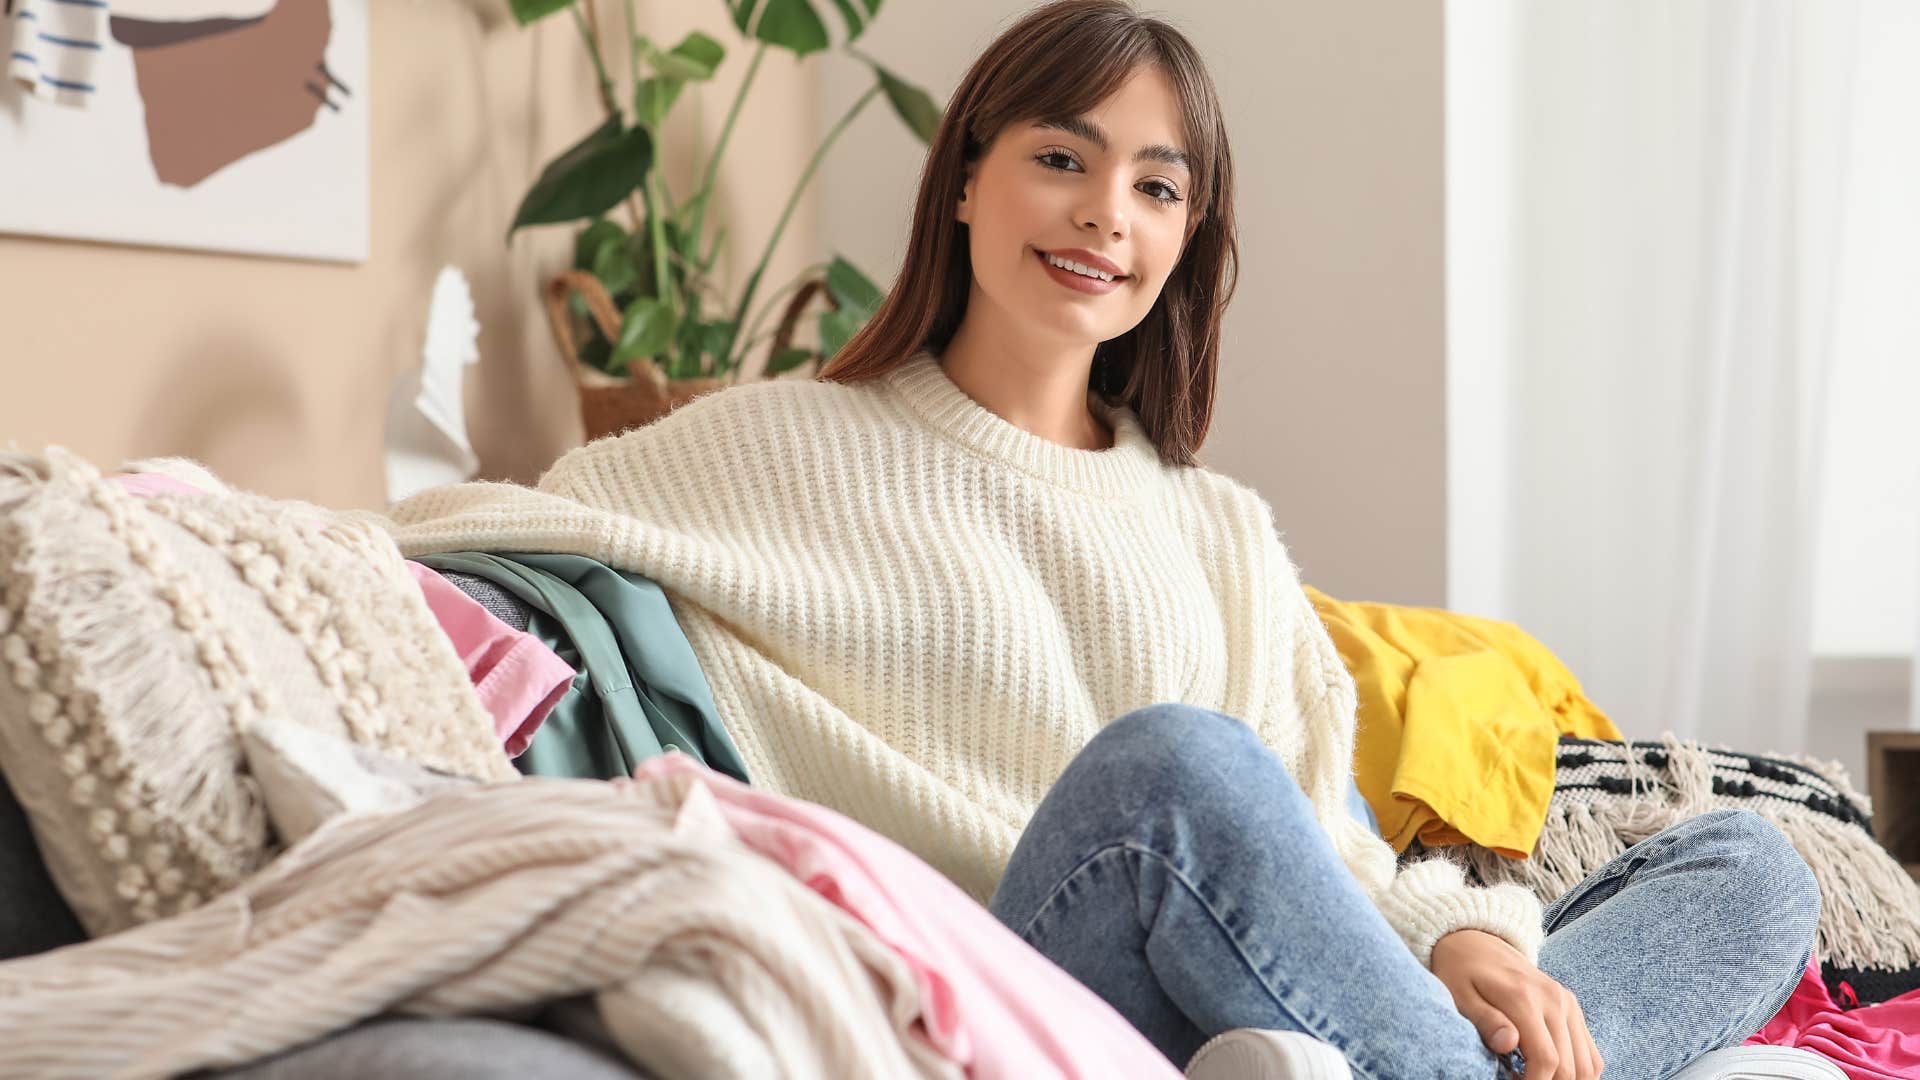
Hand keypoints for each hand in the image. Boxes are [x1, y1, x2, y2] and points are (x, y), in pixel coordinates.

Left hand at [1430, 929, 1603, 1078]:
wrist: (1476, 941)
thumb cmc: (1461, 972)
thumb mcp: (1460, 994)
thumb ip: (1485, 1019)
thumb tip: (1508, 1043)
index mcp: (1524, 998)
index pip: (1546, 1059)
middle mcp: (1554, 999)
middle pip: (1569, 1066)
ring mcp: (1567, 1002)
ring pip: (1587, 1063)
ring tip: (1537, 1079)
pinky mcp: (1572, 1006)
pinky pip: (1591, 1052)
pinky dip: (1580, 1071)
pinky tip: (1555, 1075)